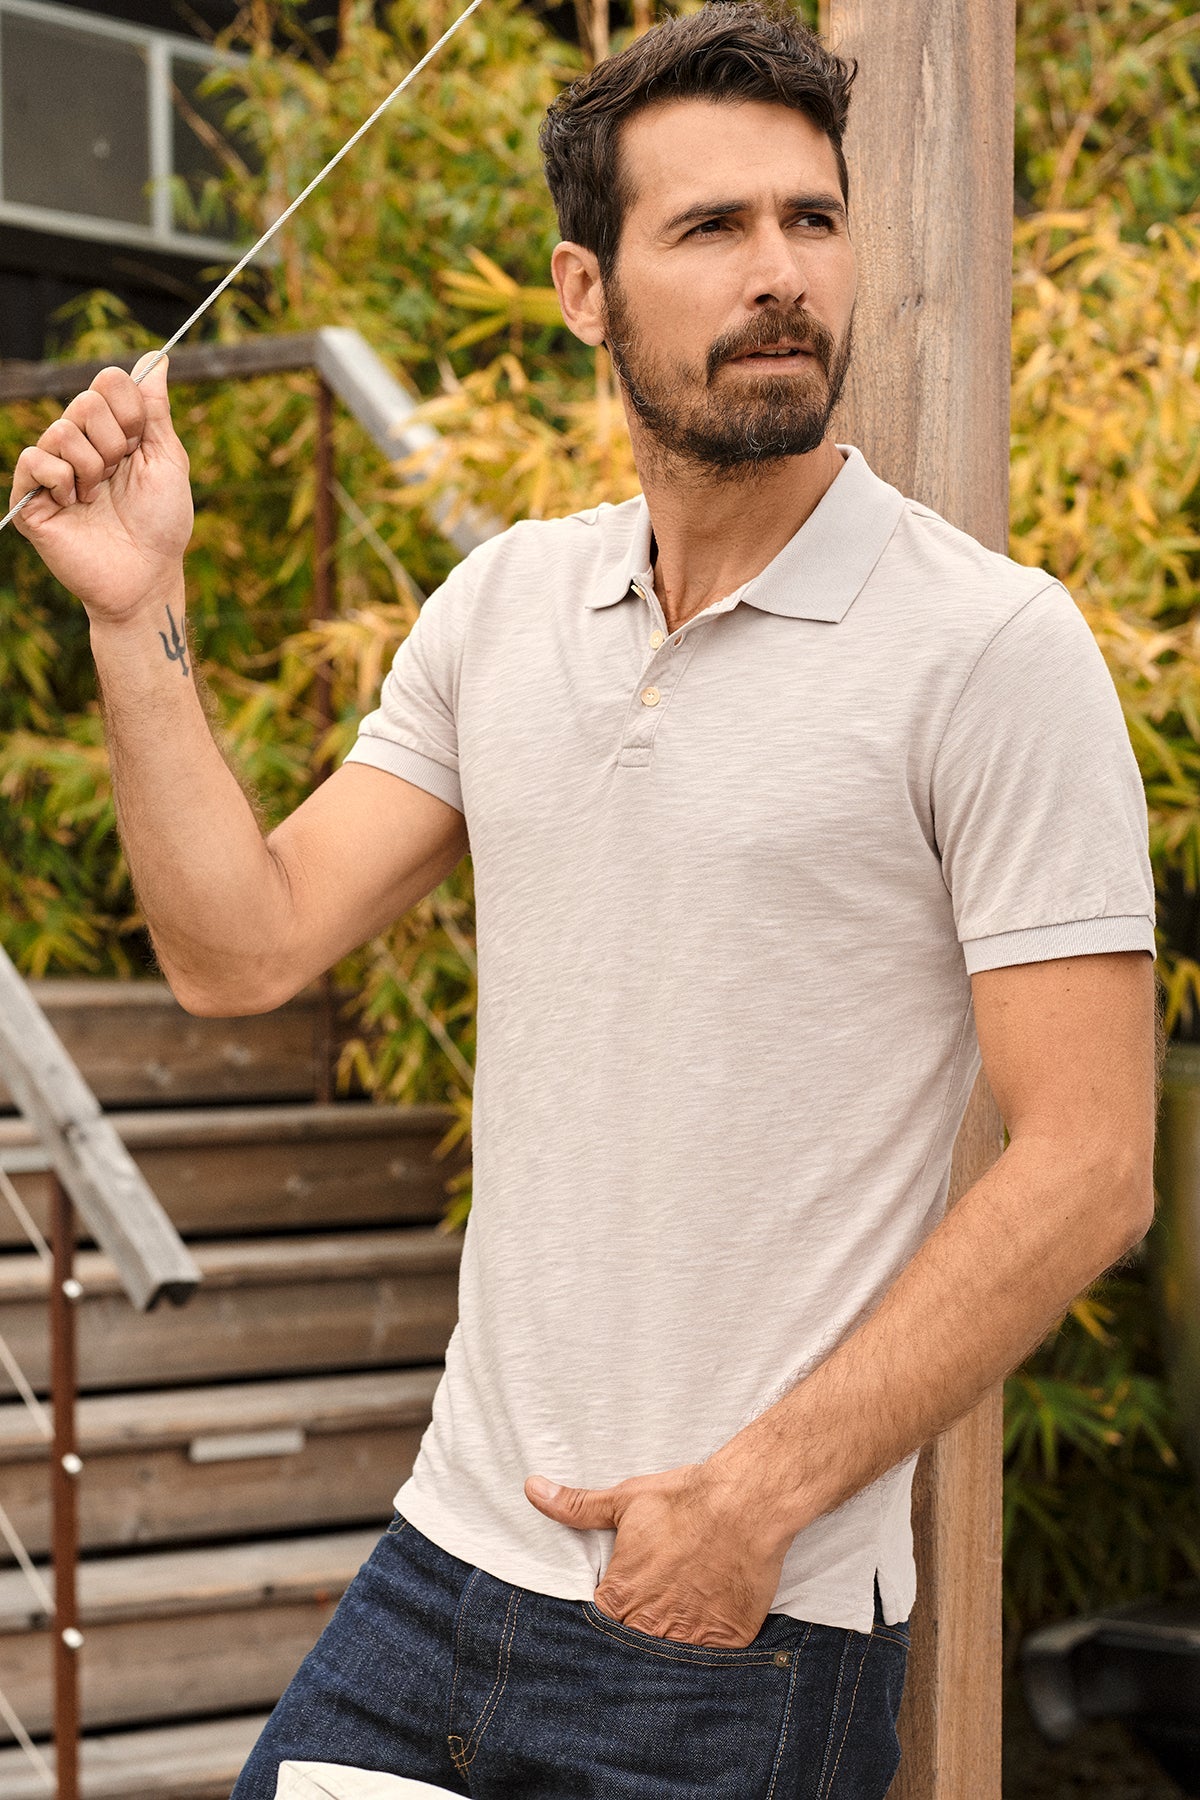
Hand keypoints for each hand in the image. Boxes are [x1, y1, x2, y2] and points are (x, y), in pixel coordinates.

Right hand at [10, 355, 192, 623]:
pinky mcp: (32, 496)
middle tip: (119, 476)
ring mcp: (54, 468)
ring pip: (62, 429)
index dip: (130, 410)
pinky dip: (63, 480)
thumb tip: (159, 358)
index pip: (109, 381)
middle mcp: (80, 443)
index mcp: (113, 431)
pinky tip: (76, 505)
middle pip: (86, 400)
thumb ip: (156, 410)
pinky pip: (35, 459)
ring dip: (92, 466)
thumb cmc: (162, 524)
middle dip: (115, 442)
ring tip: (98, 496)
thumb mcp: (168, 460)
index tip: (141, 445)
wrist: (146, 577)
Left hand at [524, 1461, 788, 1647]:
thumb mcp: (625, 1500)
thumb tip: (532, 1489)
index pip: (599, 1631)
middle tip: (650, 1621)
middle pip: (632, 1651)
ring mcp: (689, 1639)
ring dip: (667, 1653)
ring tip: (673, 1632)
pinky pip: (709, 1665)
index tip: (617, 1614)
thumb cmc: (684, 1501)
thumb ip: (575, 1506)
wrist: (745, 1504)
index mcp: (620, 1596)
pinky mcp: (726, 1642)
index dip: (606, 1625)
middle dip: (635, 1640)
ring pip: (667, 1665)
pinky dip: (705, 1656)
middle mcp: (651, 1624)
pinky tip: (704, 1638)